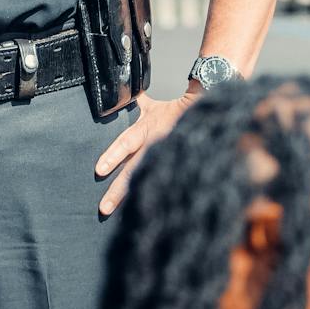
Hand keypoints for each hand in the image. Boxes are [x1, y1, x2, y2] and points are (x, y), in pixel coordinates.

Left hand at [95, 90, 195, 215]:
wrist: (210, 113)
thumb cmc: (177, 110)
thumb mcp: (154, 106)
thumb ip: (137, 103)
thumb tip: (122, 93)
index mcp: (149, 128)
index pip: (127, 142)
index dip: (114, 155)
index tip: (99, 170)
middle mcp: (155, 146)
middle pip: (134, 171)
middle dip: (118, 190)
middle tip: (104, 208)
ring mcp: (165, 159)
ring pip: (145, 181)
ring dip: (131, 199)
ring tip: (116, 214)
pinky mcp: (175, 169)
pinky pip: (160, 184)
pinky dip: (150, 198)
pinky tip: (142, 215)